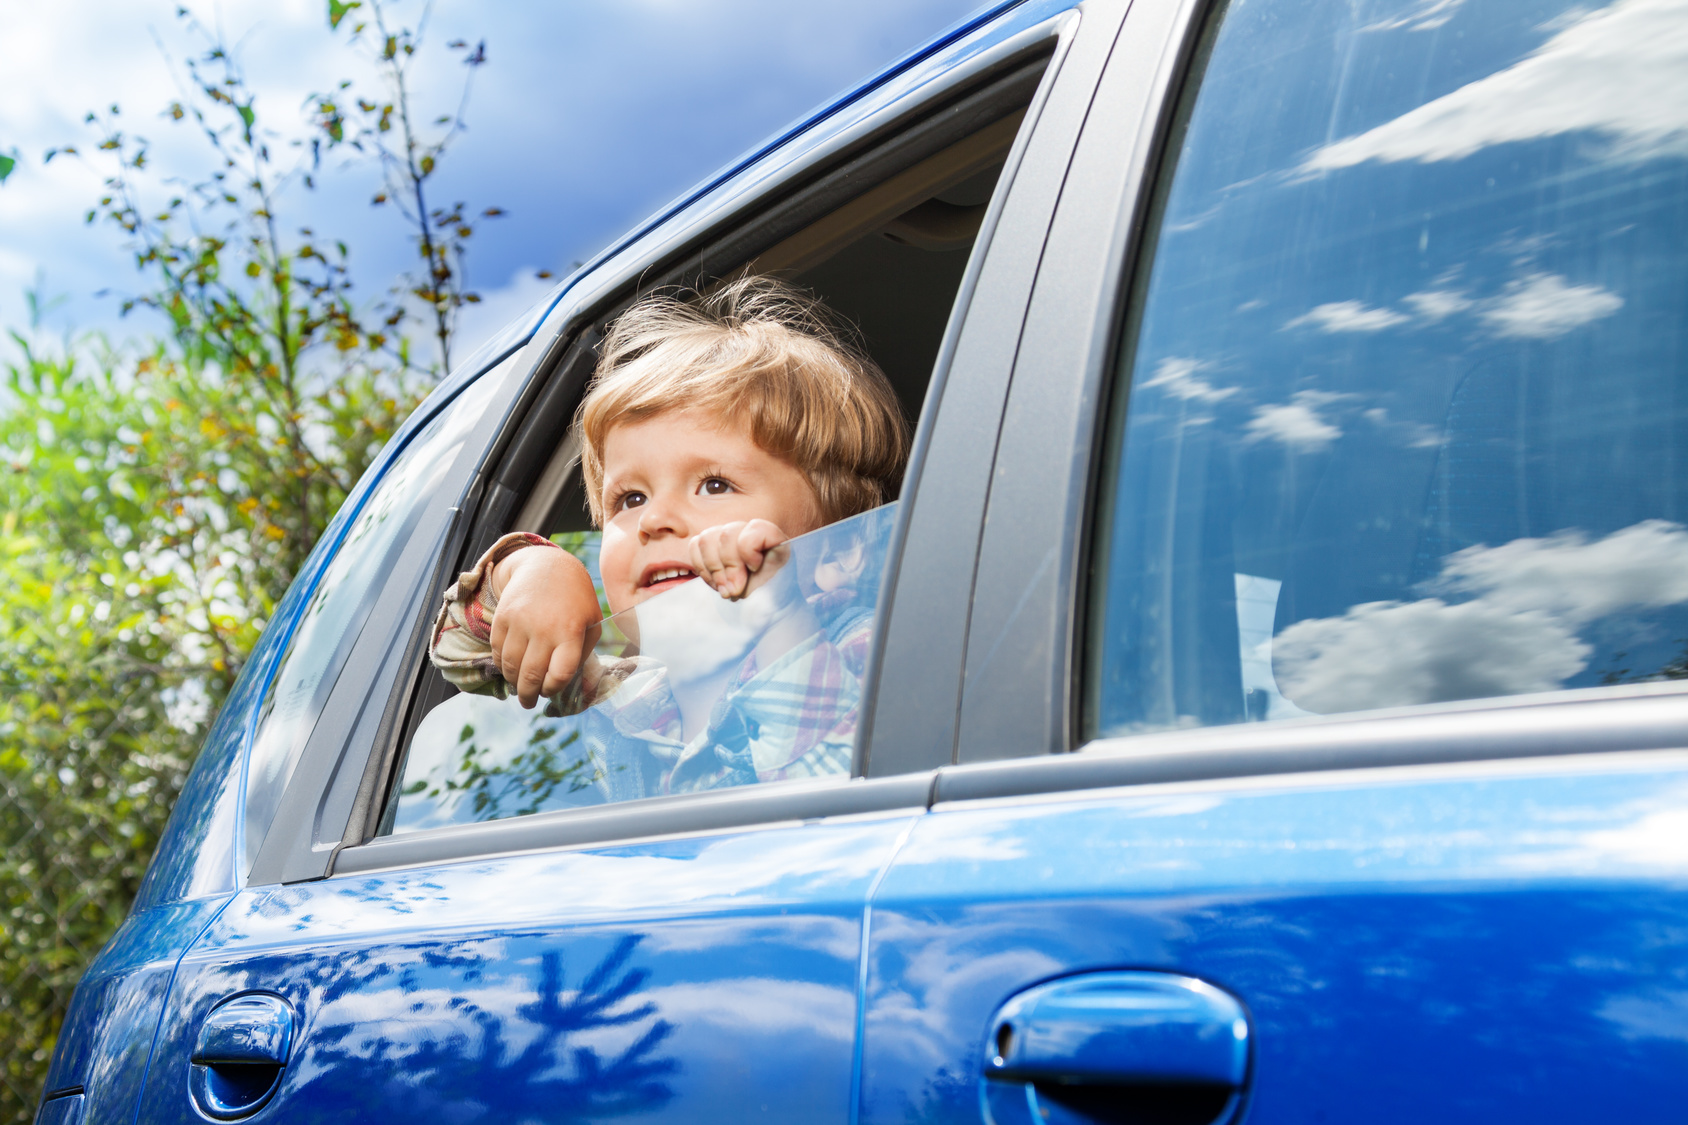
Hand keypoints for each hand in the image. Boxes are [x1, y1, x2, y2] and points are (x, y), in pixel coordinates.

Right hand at [488, 546, 602, 708]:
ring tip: (519, 687)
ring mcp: (521, 622)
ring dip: (513, 682)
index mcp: (571, 632)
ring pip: (510, 666)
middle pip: (531, 676)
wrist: (548, 566)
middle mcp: (544, 628)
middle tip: (529, 703)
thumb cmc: (576, 601)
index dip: (553, 689)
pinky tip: (510, 667)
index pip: (559, 674)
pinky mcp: (503, 616)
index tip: (550, 690)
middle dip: (529, 696)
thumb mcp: (592, 624)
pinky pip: (497, 651)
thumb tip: (573, 687)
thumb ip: (584, 654)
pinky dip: (501, 664)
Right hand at [686, 519, 790, 599]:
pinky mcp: (710, 545)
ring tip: (723, 589)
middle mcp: (747, 531)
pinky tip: (715, 582)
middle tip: (733, 590)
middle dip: (727, 567)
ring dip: (712, 570)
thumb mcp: (775, 588)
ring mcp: (726, 536)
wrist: (760, 602)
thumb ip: (761, 582)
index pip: (755, 529)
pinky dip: (701, 567)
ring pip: (706, 539)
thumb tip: (732, 588)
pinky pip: (695, 545)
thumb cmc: (770, 594)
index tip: (754, 570)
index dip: (749, 552)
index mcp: (771, 537)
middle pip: (726, 535)